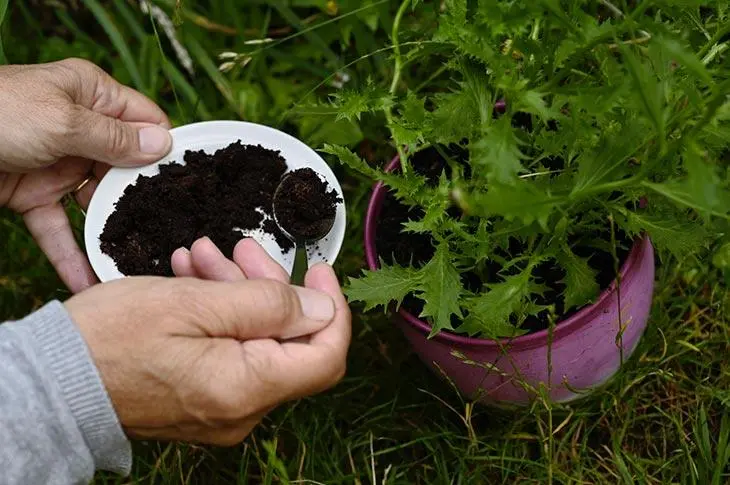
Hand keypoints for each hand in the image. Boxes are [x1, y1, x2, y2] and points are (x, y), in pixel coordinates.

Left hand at [0, 58, 171, 292]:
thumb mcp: (63, 122)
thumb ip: (115, 139)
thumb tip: (165, 145)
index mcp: (92, 96)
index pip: (145, 121)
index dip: (166, 149)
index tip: (189, 183)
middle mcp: (81, 129)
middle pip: (126, 168)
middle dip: (143, 201)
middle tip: (170, 233)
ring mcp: (59, 164)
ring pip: (96, 203)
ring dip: (111, 233)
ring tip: (136, 263)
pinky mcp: (33, 195)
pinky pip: (59, 227)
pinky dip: (70, 254)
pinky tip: (87, 282)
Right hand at [64, 238, 350, 444]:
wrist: (51, 383)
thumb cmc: (111, 339)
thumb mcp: (195, 303)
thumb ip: (268, 305)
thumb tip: (323, 308)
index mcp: (246, 388)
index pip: (325, 356)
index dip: (332, 307)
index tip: (319, 269)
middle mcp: (242, 409)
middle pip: (288, 342)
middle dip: (271, 286)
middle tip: (242, 247)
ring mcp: (222, 409)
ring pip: (257, 341)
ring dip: (239, 292)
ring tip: (205, 256)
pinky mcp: (203, 400)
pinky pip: (230, 353)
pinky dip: (221, 314)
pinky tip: (195, 279)